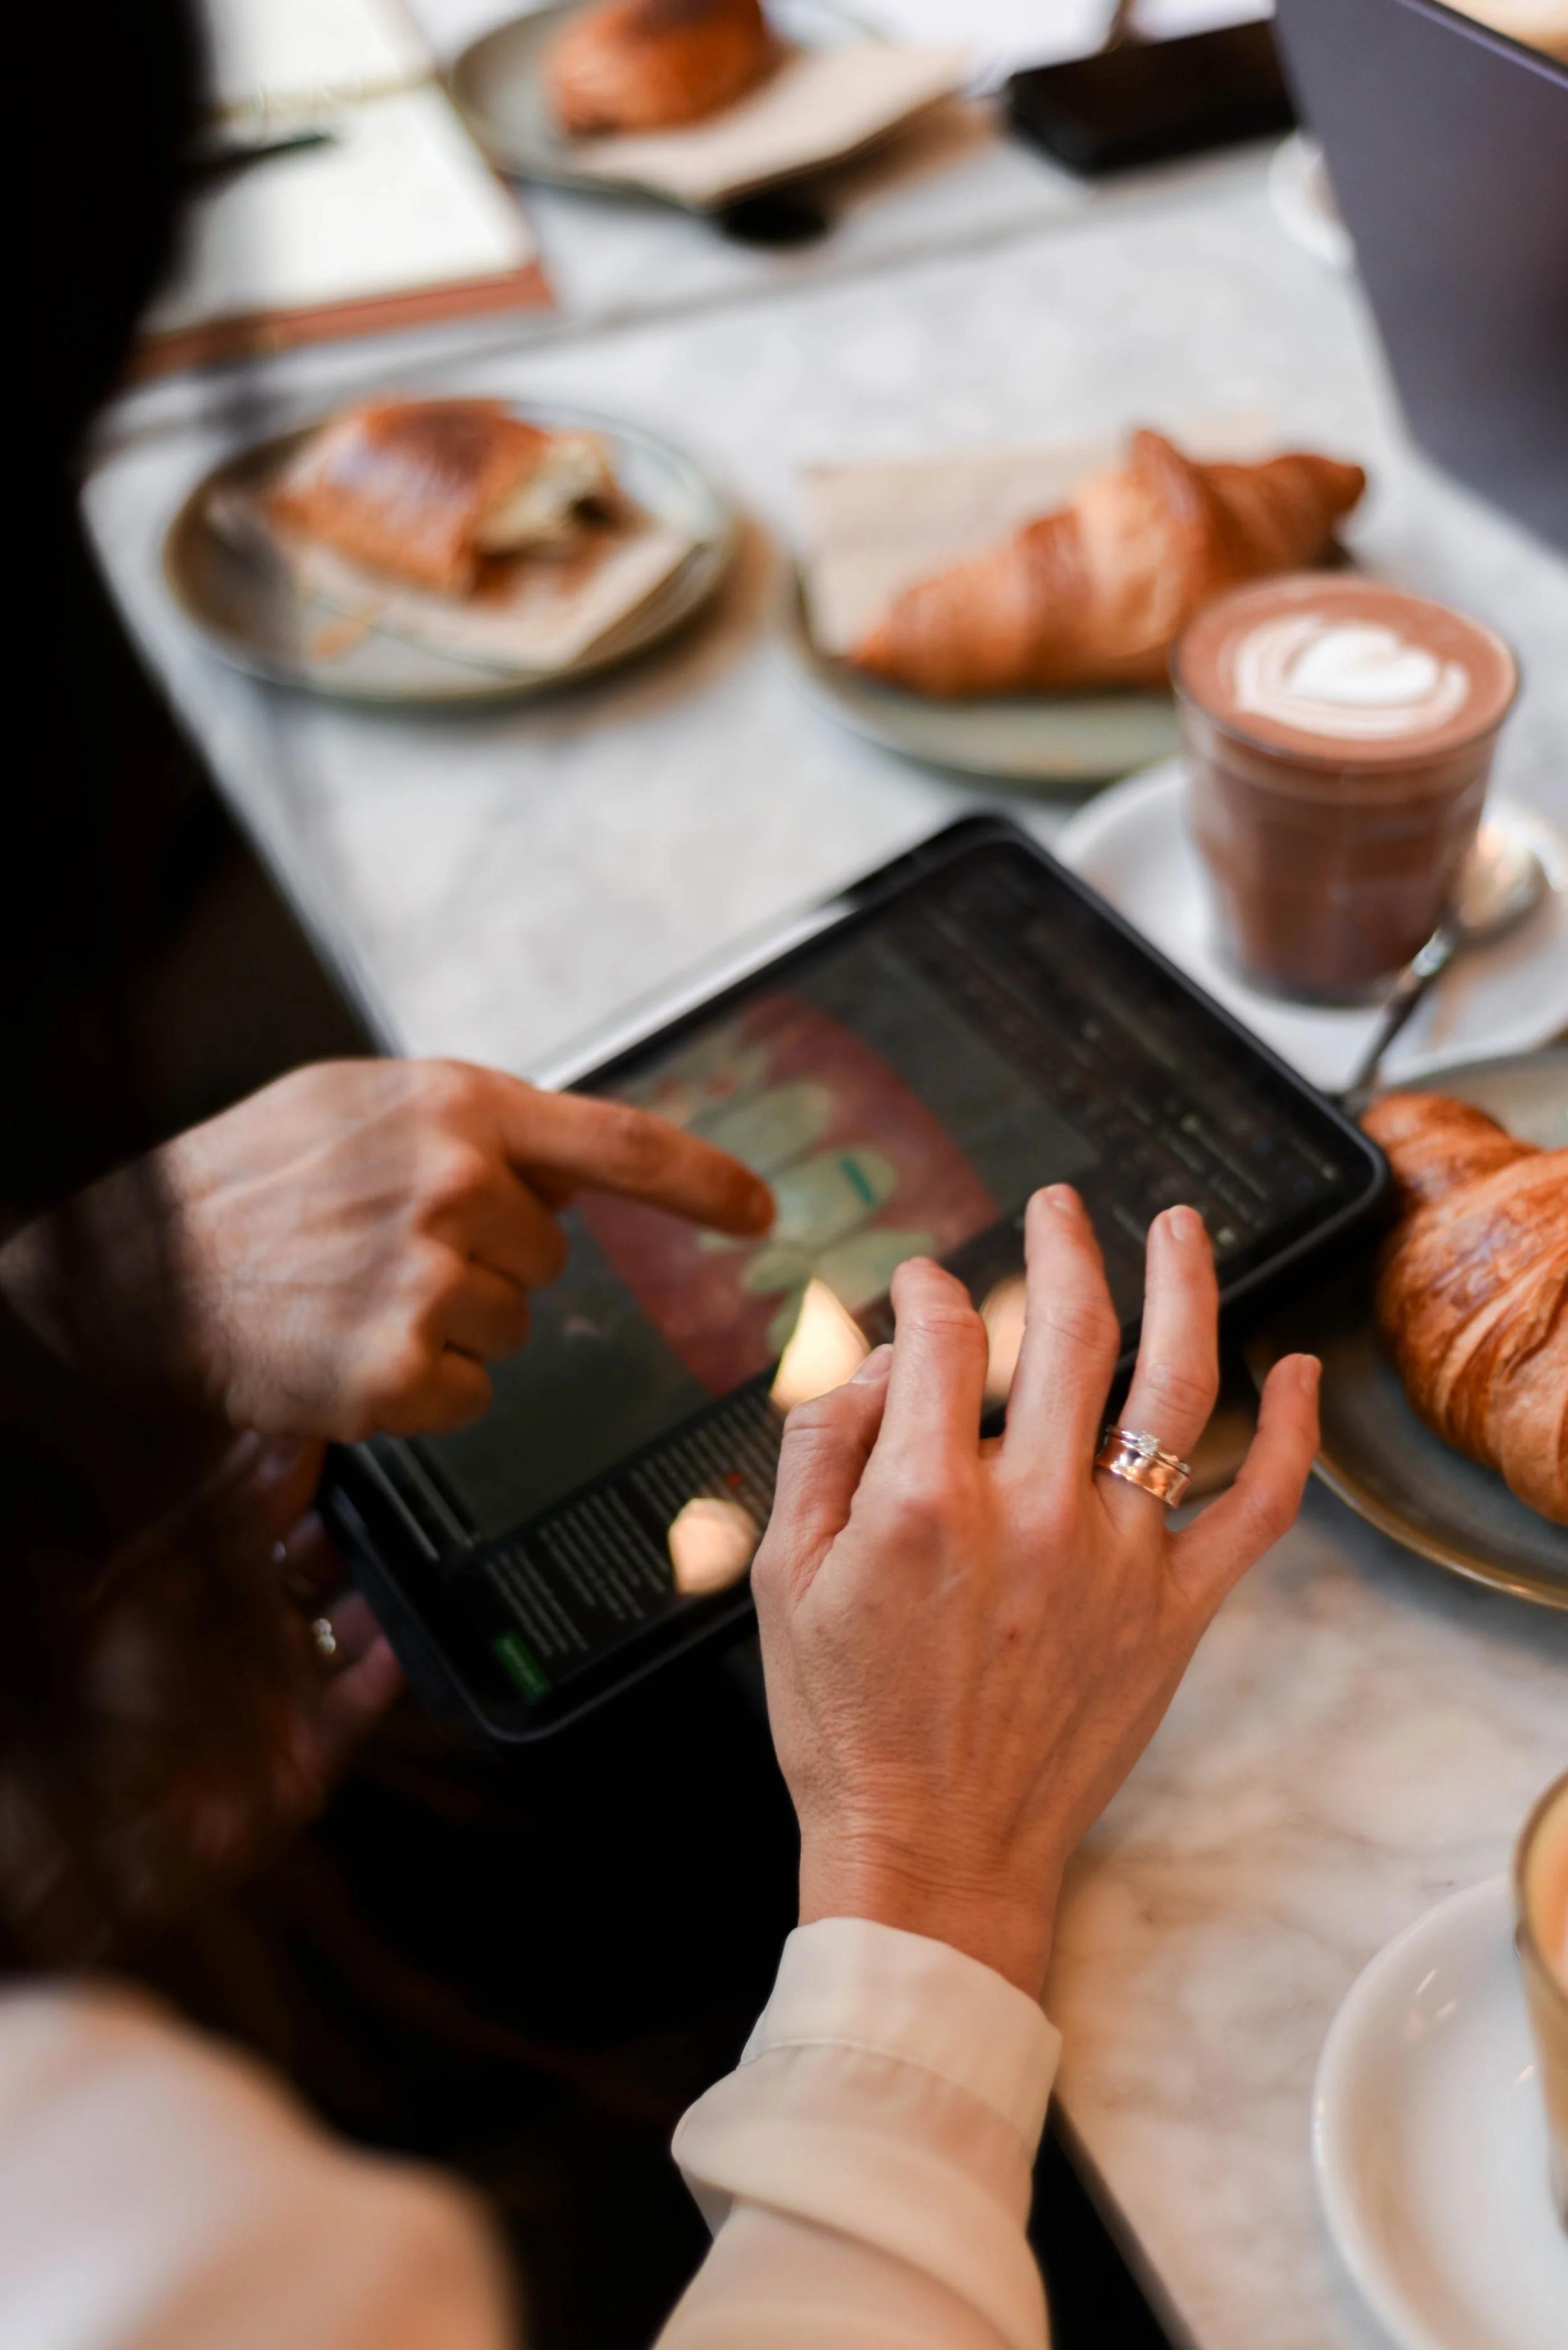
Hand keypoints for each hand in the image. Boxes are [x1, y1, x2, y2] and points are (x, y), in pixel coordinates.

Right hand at [0, 1058, 771, 1441]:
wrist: (143, 1267)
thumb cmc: (258, 1180)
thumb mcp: (362, 1106)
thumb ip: (471, 1127)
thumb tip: (566, 1172)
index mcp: (458, 1109)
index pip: (621, 1144)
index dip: (705, 1183)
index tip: (764, 1212)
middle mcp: (454, 1187)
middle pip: (550, 1259)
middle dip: (488, 1264)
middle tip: (390, 1253)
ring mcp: (426, 1281)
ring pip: (510, 1329)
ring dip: (451, 1326)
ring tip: (357, 1295)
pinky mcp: (395, 1372)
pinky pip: (469, 1394)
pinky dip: (420, 1388)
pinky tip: (352, 1350)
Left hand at [4, 1433, 403, 1960]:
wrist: (94, 1835)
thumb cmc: (101, 1704)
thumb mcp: (136, 1593)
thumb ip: (205, 1520)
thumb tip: (263, 1441)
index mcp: (213, 1577)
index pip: (272, 1503)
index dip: (304, 1464)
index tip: (340, 1421)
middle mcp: (261, 1619)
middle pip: (329, 1551)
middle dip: (364, 1514)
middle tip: (396, 1474)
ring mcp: (294, 1679)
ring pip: (362, 1613)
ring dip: (391, 1581)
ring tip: (423, 1540)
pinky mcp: (320, 1742)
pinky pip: (372, 1694)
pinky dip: (393, 1665)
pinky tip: (411, 1634)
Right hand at [751, 1188, 1319, 1998]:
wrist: (933, 1855)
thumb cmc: (850, 1726)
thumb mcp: (784, 1576)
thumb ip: (825, 1444)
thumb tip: (885, 1357)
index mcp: (926, 1499)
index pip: (947, 1336)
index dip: (931, 1290)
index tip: (925, 1285)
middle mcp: (1033, 1512)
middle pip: (1069, 1329)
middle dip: (1060, 1246)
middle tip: (1056, 1207)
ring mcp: (1118, 1558)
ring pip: (1174, 1387)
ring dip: (1183, 1288)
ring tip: (1179, 1227)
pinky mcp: (1177, 1611)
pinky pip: (1257, 1507)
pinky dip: (1289, 1433)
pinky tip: (1297, 1371)